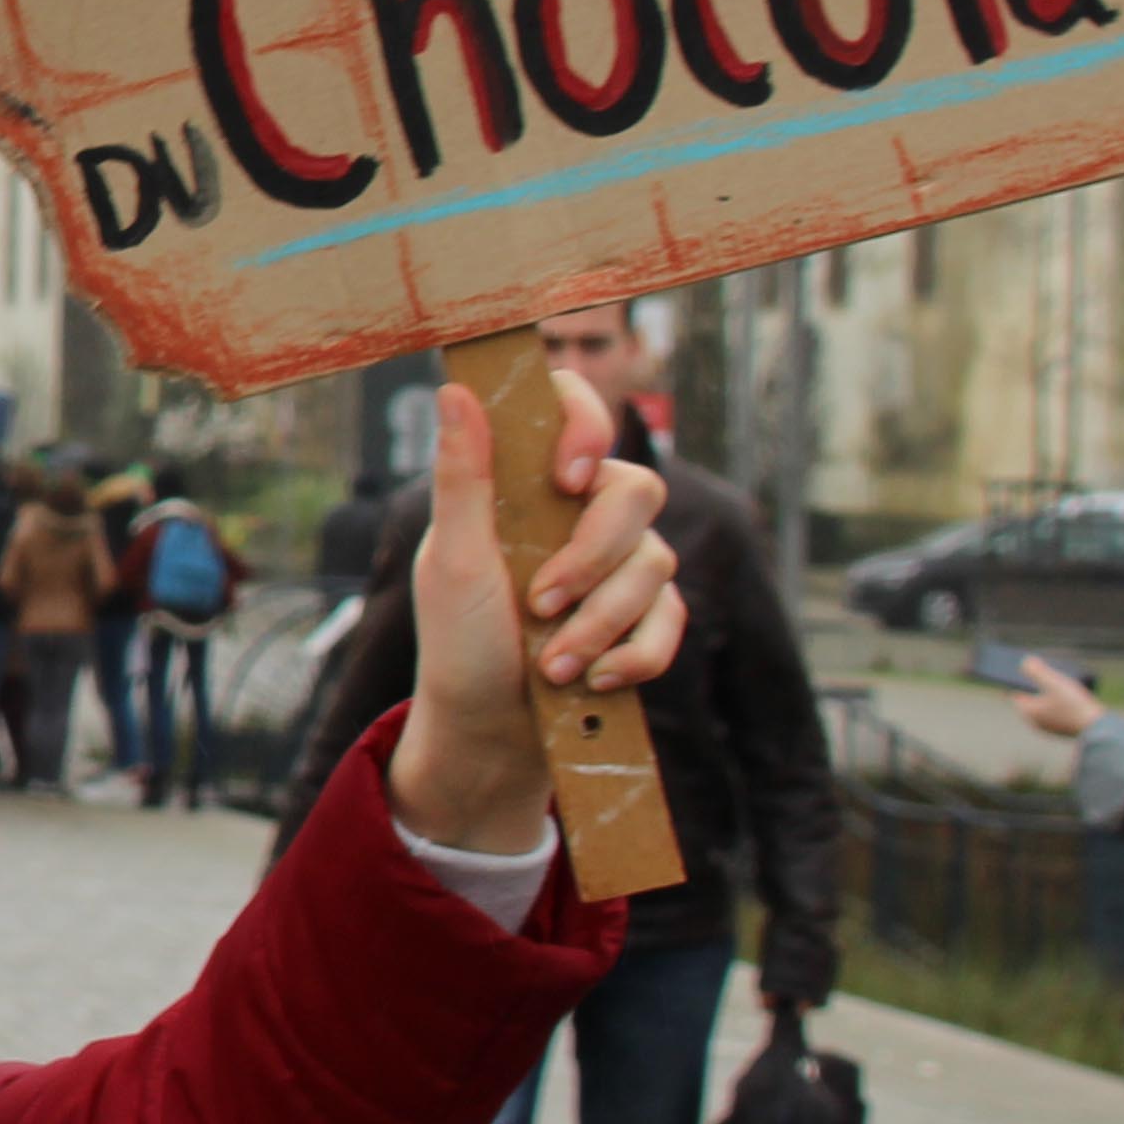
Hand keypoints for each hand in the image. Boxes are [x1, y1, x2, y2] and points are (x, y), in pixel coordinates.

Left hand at [387, 372, 684, 855]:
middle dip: (593, 557)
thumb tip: (454, 388)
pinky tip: (594, 681)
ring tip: (552, 665)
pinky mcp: (646, 619)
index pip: (575, 410)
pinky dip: (635, 655)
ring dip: (601, 622)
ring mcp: (619, 566)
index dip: (587, 426)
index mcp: (528, 486)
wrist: (486, 735)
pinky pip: (673, 619)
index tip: (567, 479)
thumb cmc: (459, 643)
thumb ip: (462, 476)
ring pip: (656, 561)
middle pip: (637, 491)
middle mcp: (581, 515)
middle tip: (540, 605)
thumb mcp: (451, 560)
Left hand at [1004, 654, 1105, 738]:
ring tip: (1057, 680)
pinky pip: (1055, 714)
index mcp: (1028, 712)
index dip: (1018, 681)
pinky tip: (1067, 694)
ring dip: (1047, 695)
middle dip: (1034, 686)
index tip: (1025, 669)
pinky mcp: (1063, 730)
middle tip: (1043, 671)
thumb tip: (1024, 662)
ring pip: (1043, 707)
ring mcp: (1050, 728)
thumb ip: (1036, 671)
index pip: (1015, 694)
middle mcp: (1036, 723)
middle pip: (1030, 700)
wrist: (1098, 728)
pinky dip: (1057, 704)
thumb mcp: (1053, 683)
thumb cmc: (1073, 705)